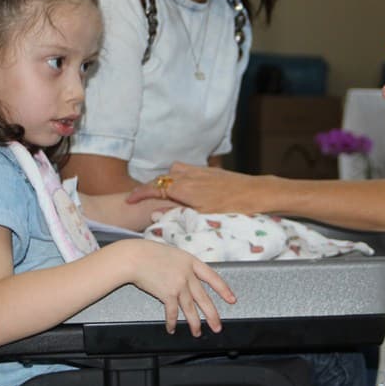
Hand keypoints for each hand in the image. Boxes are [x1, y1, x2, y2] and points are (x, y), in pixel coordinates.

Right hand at [117, 239, 234, 335]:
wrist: (134, 257)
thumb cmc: (148, 253)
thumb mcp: (173, 254)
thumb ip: (182, 266)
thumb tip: (187, 278)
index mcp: (191, 262)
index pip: (213, 277)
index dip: (223, 290)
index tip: (231, 299)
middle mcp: (187, 274)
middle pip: (204, 298)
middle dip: (212, 315)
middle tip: (217, 327)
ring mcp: (179, 285)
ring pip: (190, 309)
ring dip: (194, 323)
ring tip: (197, 332)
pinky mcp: (167, 294)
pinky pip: (172, 312)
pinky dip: (172, 322)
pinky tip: (172, 328)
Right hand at [126, 162, 270, 213]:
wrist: (256, 193)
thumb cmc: (231, 207)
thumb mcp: (201, 216)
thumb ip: (177, 213)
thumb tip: (155, 212)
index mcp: (184, 188)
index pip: (153, 188)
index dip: (138, 194)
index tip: (127, 200)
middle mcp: (188, 175)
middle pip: (161, 179)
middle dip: (149, 188)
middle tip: (140, 198)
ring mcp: (199, 170)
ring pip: (173, 171)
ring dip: (165, 181)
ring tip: (162, 194)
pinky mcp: (208, 170)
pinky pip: (186, 169)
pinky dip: (178, 177)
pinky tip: (183, 187)